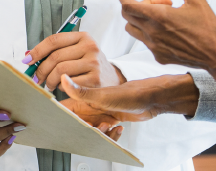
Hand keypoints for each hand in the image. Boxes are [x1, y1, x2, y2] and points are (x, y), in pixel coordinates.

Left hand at [23, 31, 123, 91]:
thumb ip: (55, 51)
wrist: (112, 79)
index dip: (37, 50)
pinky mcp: (95, 79)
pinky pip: (68, 84)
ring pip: (60, 71)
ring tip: (50, 84)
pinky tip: (64, 88)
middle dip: (41, 70)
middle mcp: (90, 47)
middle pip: (55, 57)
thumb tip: (28, 56)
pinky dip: (62, 87)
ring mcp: (94, 63)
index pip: (54, 40)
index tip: (27, 60)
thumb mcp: (76, 52)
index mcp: (83, 36)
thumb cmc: (88, 65)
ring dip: (50, 81)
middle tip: (36, 79)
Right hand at [61, 73, 198, 122]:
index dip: (63, 119)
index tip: (67, 126)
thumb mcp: (103, 96)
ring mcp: (100, 115)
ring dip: (100, 135)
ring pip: (91, 132)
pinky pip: (105, 135)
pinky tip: (118, 129)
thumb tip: (63, 78)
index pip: (65, 110)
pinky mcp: (111, 120)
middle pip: (78, 126)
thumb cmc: (130, 94)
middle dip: (84, 132)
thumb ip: (81, 92)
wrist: (152, 99)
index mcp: (84, 100)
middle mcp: (90, 108)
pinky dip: (111, 136)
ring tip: (108, 127)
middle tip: (95, 128)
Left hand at [116, 0, 215, 100]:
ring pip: (133, 29)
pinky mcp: (159, 56)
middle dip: (138, 3)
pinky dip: (150, 32)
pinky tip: (169, 30)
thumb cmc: (209, 28)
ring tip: (164, 16)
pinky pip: (145, 41)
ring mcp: (154, 46)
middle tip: (158, 2)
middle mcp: (153, 33)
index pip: (128, 4)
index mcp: (159, 17)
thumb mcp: (196, 0)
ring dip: (141, 18)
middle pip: (128, 15)